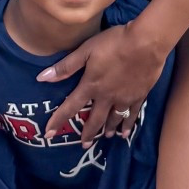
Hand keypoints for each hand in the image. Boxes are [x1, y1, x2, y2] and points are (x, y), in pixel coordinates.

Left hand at [38, 20, 164, 144]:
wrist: (146, 43)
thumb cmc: (114, 43)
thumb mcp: (86, 50)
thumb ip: (66, 66)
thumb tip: (42, 78)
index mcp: (91, 86)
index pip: (70, 107)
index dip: (58, 120)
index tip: (49, 134)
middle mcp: (106, 97)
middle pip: (95, 120)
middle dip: (88, 133)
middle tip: (84, 145)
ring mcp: (124, 98)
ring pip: (114, 119)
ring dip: (108, 129)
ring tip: (106, 137)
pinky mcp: (139, 96)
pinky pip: (132, 115)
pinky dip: (128, 125)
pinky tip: (126, 132)